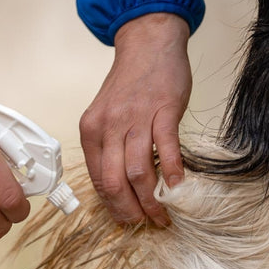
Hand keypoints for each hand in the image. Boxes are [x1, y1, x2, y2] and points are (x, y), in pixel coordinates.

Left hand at [79, 13, 191, 225]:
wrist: (148, 44)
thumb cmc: (129, 84)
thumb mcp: (105, 116)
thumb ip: (108, 148)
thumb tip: (119, 187)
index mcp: (91, 132)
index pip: (98, 180)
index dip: (113, 206)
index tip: (127, 220)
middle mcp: (108, 127)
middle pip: (115, 182)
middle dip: (130, 210)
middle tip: (145, 223)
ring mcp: (136, 119)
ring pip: (138, 172)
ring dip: (152, 201)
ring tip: (164, 215)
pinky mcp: (163, 111)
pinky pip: (166, 150)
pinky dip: (172, 174)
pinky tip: (178, 189)